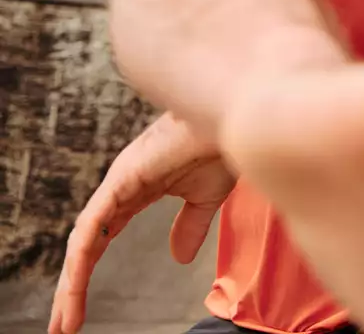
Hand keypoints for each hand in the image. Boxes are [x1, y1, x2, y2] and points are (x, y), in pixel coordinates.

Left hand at [48, 112, 236, 333]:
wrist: (234, 119)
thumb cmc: (221, 145)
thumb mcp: (205, 197)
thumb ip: (189, 226)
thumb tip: (179, 258)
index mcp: (136, 192)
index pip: (101, 240)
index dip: (86, 274)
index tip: (78, 312)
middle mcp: (119, 189)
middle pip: (84, 246)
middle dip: (70, 288)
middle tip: (61, 327)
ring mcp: (117, 183)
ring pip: (83, 240)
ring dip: (71, 282)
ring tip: (65, 318)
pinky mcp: (122, 179)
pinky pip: (94, 223)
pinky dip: (81, 254)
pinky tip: (76, 279)